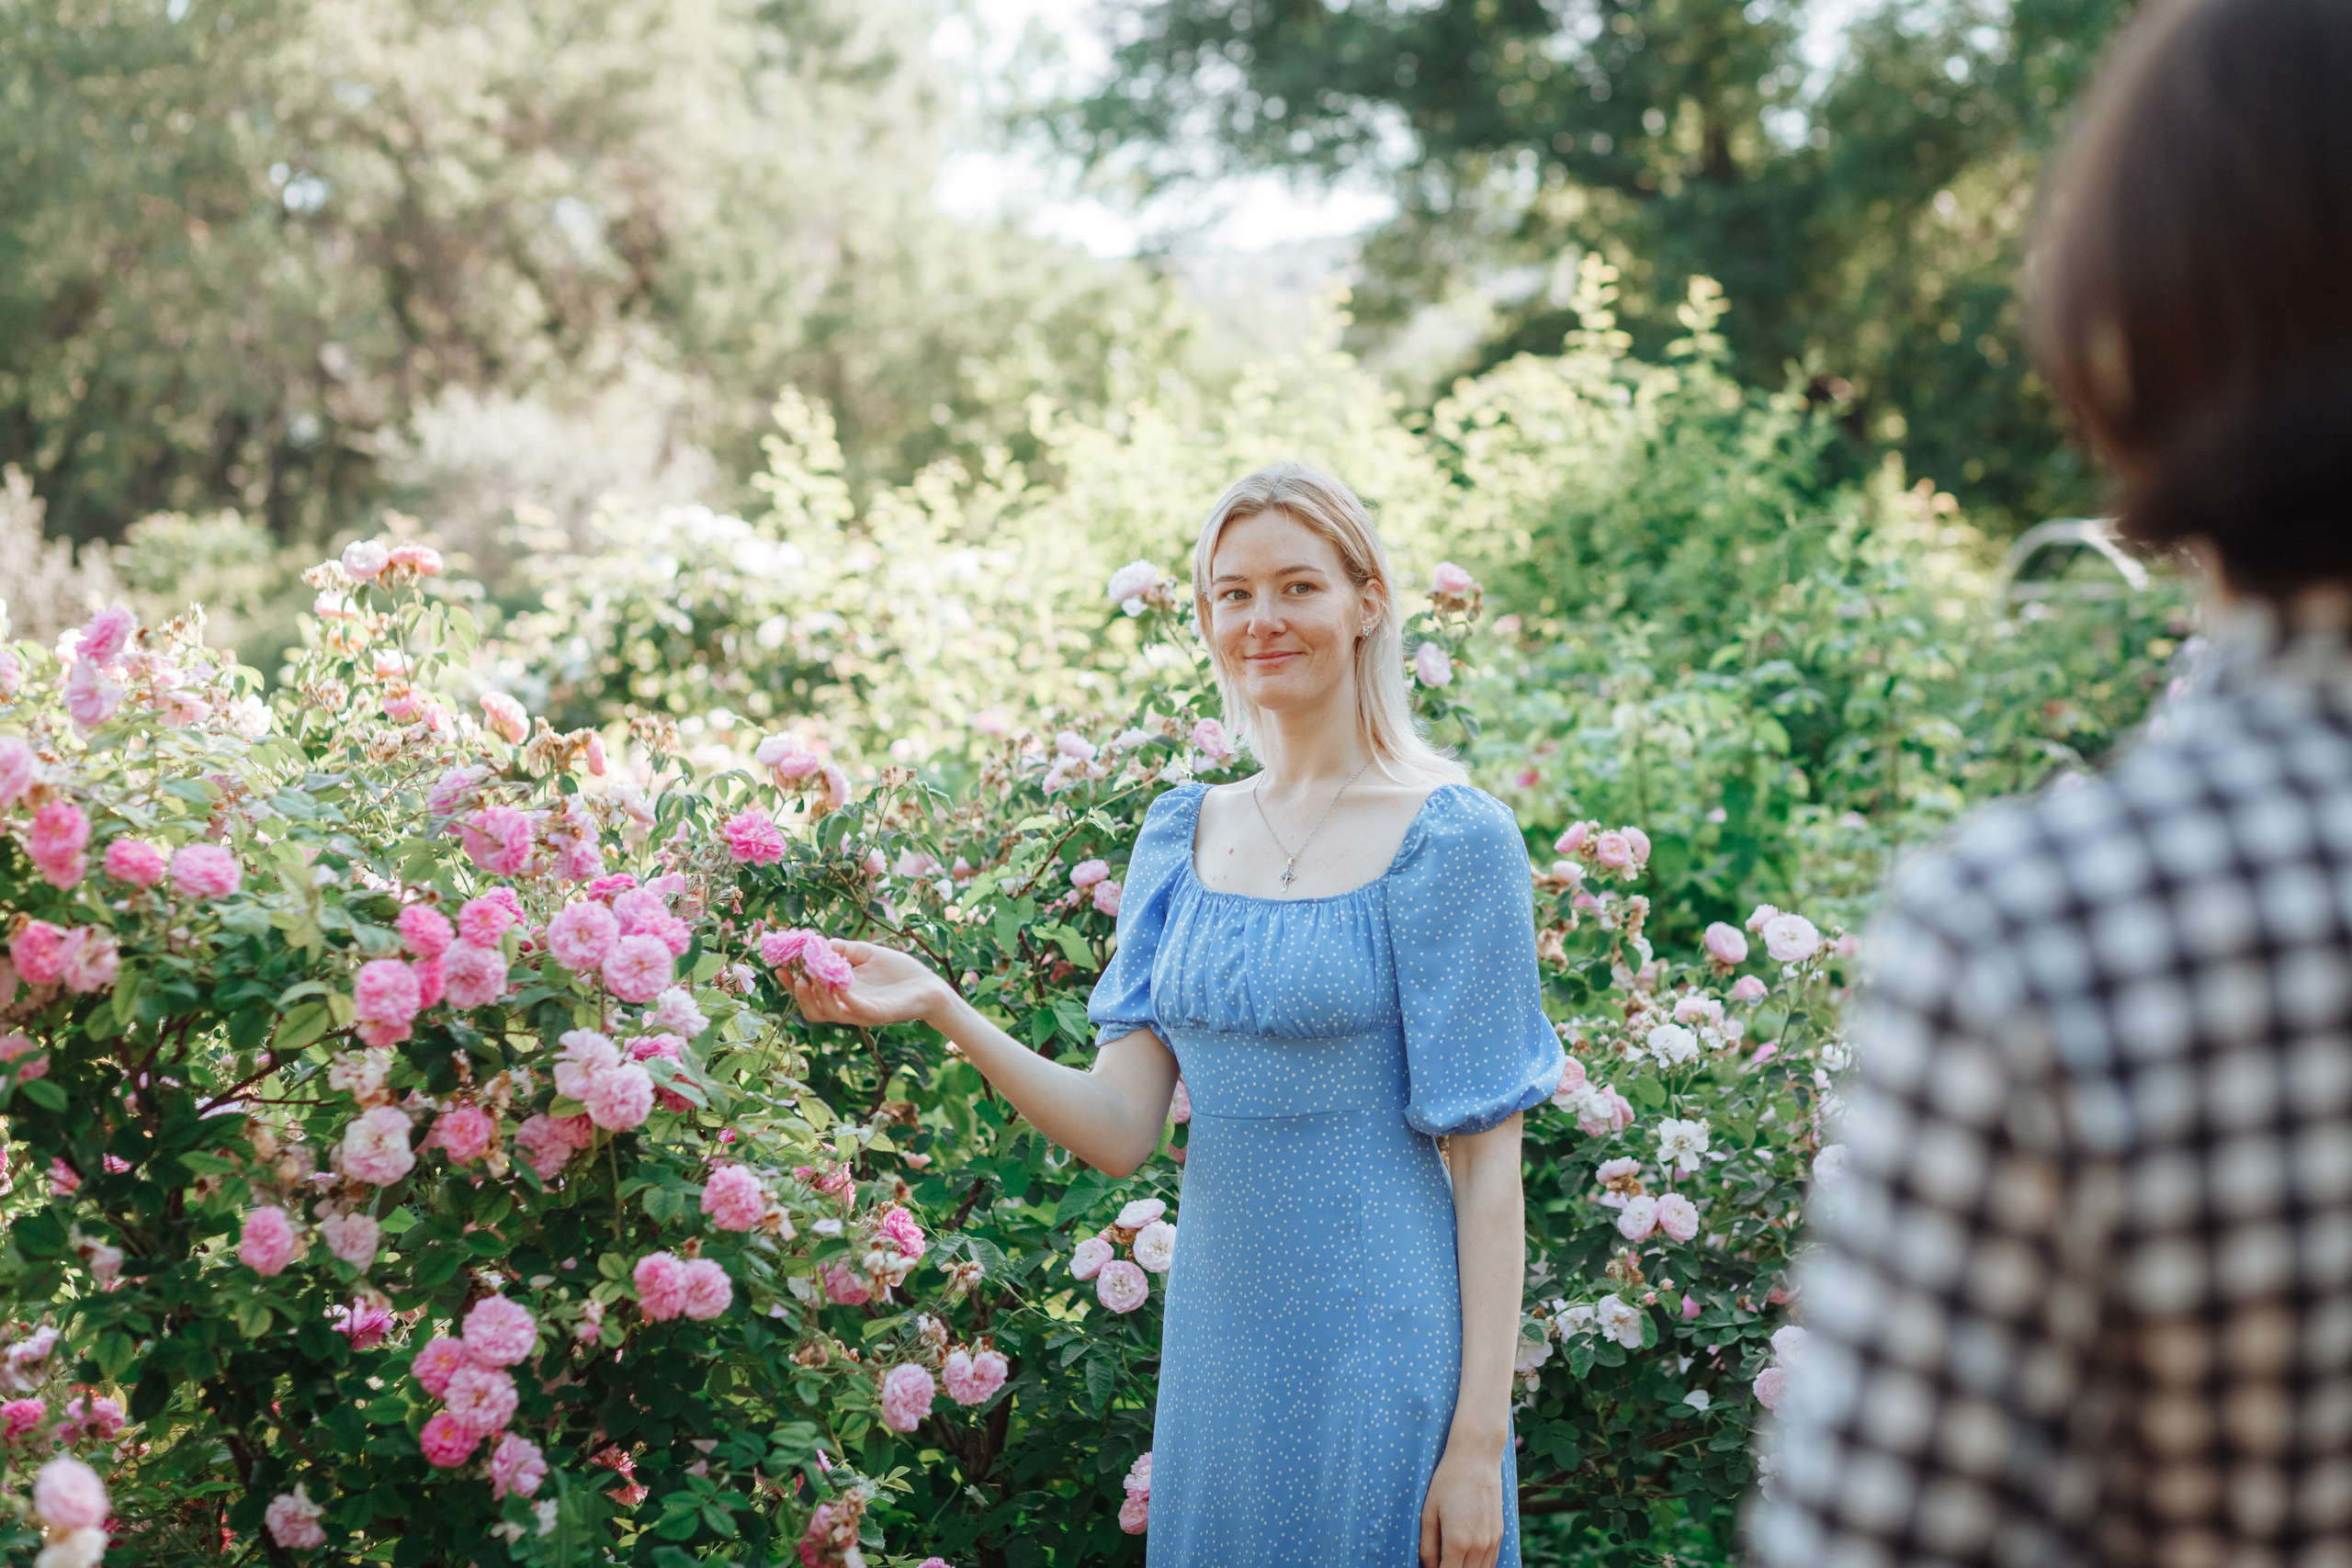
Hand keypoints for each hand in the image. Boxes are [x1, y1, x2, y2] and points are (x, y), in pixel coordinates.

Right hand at [785, 940, 950, 1029]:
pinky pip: (854, 1009)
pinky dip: (842, 996)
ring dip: (816, 996)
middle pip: (813, 1011)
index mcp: (843, 994)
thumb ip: (844, 950)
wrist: (930, 985)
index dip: (792, 984)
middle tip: (791, 973)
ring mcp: (862, 1013)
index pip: (811, 995)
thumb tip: (819, 943)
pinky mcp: (877, 1014)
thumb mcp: (867, 954)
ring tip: (809, 977)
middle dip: (798, 994)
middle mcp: (848, 1007)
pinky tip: (837, 981)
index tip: (779, 967)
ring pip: (829, 1014)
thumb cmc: (899, 971)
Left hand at [1418, 1438, 1504, 1567]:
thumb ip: (1427, 1547)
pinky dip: (1479, 1567)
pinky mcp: (1500, 1534)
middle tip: (1440, 1562)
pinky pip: (1491, 1563)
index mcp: (1457, 1542)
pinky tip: (1467, 1561)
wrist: (1477, 1457)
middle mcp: (1479, 1546)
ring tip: (1451, 1560)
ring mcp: (1492, 1541)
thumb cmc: (1447, 1481)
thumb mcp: (1429, 1513)